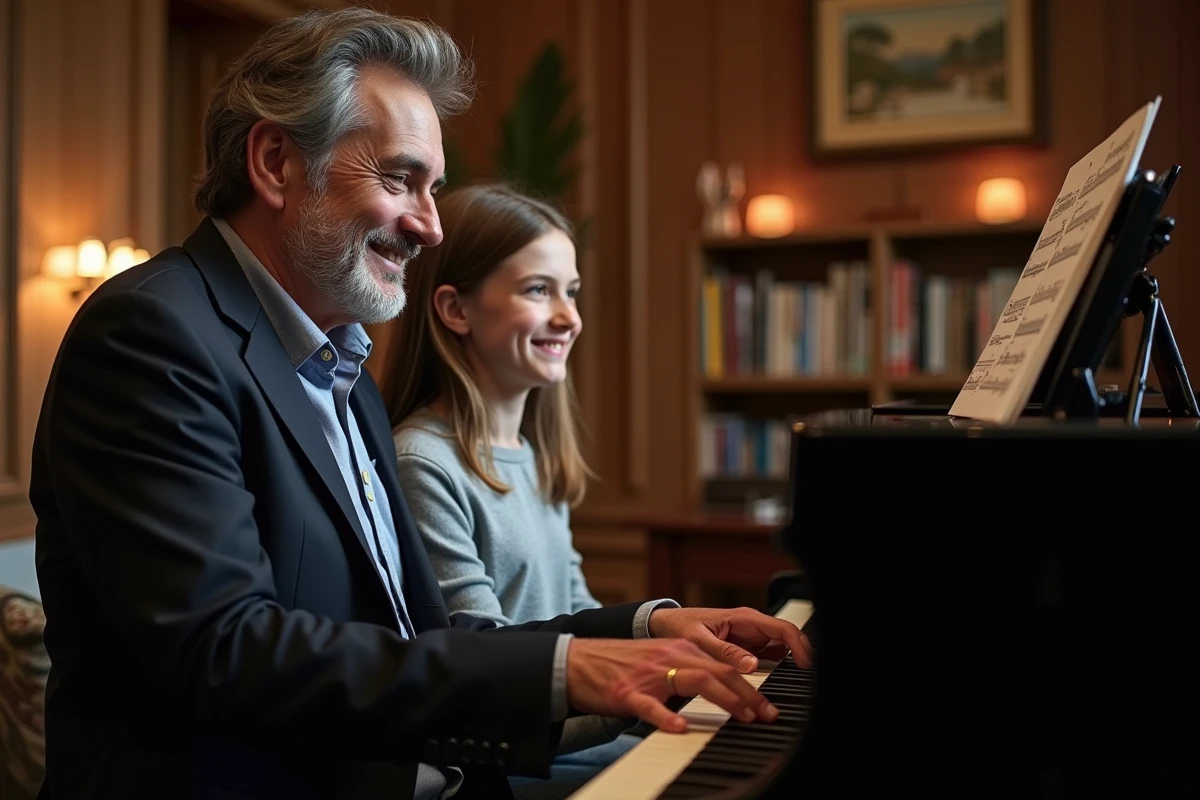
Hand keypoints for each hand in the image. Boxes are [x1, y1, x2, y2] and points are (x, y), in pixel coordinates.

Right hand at [565, 637, 778, 733]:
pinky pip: (651, 705)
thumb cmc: (618, 665)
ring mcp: (648, 675)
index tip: (766, 706)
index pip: (722, 665)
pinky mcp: (628, 692)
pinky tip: (680, 727)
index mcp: (678, 649)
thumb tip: (718, 690)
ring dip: (724, 700)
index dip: (749, 685)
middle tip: (766, 715)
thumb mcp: (657, 661)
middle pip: (717, 672)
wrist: (577, 661)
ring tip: (742, 717)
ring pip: (695, 681)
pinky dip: (667, 717)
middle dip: (747, 695)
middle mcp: (668, 657)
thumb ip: (685, 670)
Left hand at [647, 606, 811, 673]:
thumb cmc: (679, 627)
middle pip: (788, 638)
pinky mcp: (746, 648)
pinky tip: (779, 683)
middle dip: (801, 654)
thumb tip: (752, 665)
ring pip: (781, 648)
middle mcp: (751, 626)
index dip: (799, 645)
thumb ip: (725, 652)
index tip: (805, 666)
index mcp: (743, 618)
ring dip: (790, 663)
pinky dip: (778, 668)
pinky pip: (769, 656)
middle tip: (806, 680)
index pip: (782, 628)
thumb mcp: (699, 639)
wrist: (665, 625)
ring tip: (794, 686)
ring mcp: (751, 637)